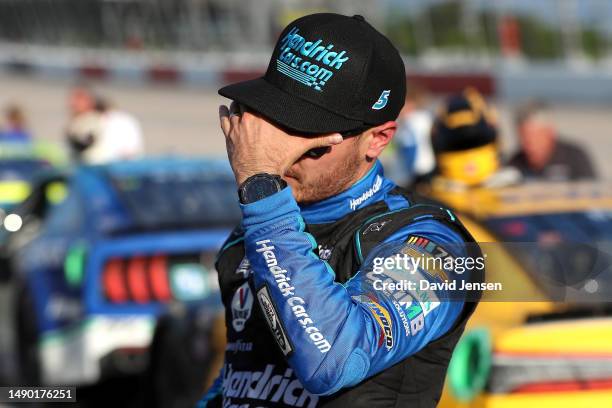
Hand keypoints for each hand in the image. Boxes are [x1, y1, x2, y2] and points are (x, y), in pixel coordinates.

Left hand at [219, 102, 342, 184]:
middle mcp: (248, 115)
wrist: (259, 178)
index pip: (264, 96)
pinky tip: (225, 109)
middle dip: (253, 99)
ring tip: (243, 104)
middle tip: (257, 99)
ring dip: (238, 105)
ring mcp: (236, 125)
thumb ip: (319, 138)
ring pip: (235, 107)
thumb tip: (340, 136)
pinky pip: (224, 119)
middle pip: (249, 99)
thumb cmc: (280, 160)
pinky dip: (224, 113)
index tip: (268, 93)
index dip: (265, 93)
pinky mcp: (229, 136)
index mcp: (266, 113)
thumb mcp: (301, 147)